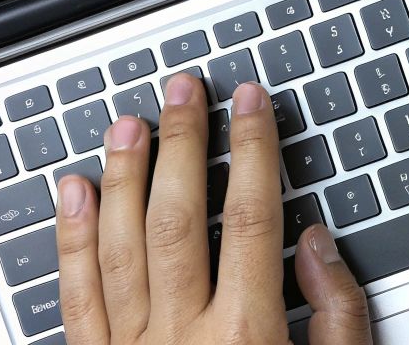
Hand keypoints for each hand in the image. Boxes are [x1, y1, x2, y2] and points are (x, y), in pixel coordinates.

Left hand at [56, 75, 372, 344]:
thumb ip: (338, 317)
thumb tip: (317, 243)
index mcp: (249, 337)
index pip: (253, 216)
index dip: (254, 150)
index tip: (254, 102)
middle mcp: (182, 340)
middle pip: (180, 217)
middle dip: (183, 143)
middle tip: (184, 88)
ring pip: (119, 246)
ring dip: (124, 176)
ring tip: (128, 122)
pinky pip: (74, 298)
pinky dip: (70, 240)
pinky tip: (75, 194)